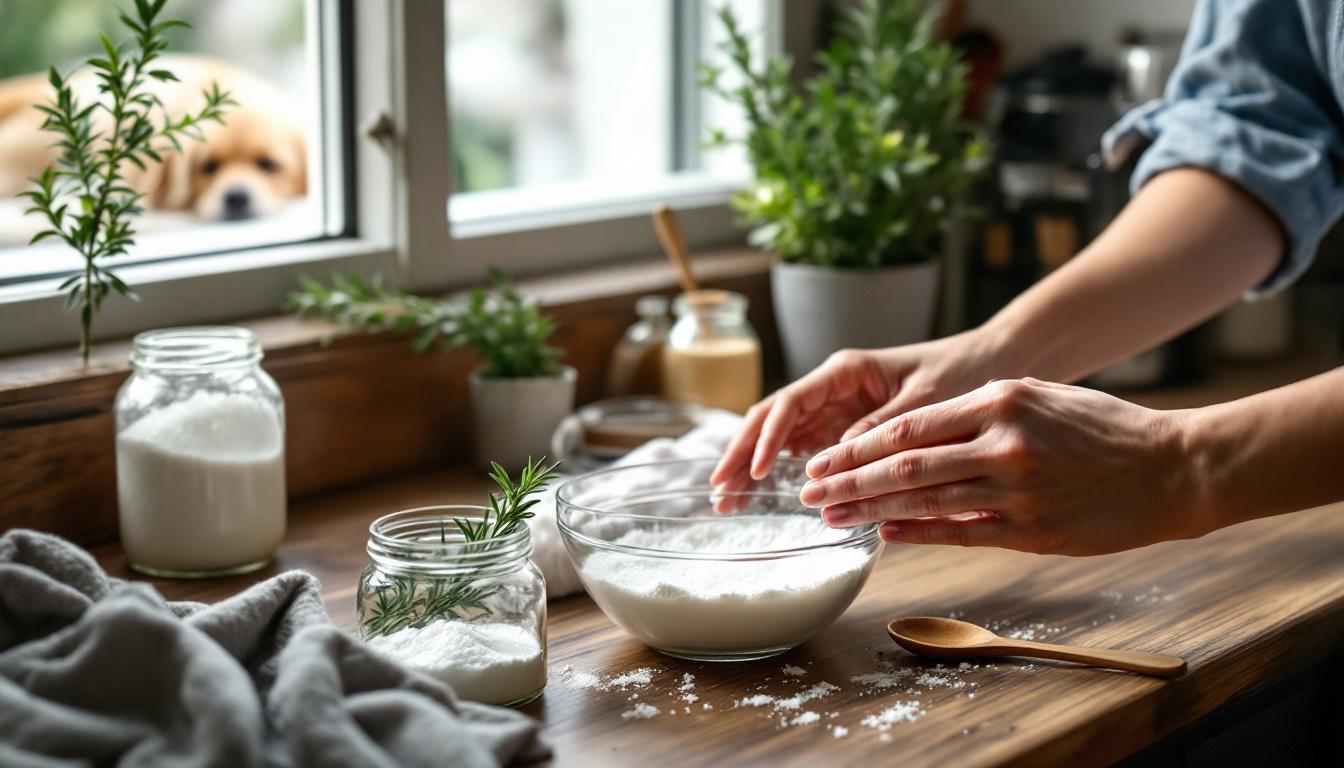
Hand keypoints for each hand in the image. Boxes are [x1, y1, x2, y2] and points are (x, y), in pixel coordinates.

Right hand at [711, 329, 1009, 489]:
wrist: (990, 362)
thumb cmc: (961, 372)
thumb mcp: (926, 401)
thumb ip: (883, 428)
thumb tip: (839, 460)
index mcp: (845, 371)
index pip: (791, 402)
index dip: (767, 437)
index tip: (756, 470)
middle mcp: (832, 388)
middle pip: (771, 419)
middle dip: (741, 453)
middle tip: (719, 492)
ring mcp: (834, 408)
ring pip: (779, 436)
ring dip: (751, 466)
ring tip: (728, 500)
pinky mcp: (844, 429)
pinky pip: (804, 450)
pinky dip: (779, 472)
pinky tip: (758, 495)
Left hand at [798, 378, 1205, 555]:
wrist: (1174, 468)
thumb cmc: (1104, 428)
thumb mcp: (1042, 397)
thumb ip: (982, 412)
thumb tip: (919, 434)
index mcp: (1001, 401)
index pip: (909, 425)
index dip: (859, 446)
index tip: (824, 457)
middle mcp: (1002, 443)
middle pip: (905, 464)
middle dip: (849, 480)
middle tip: (809, 492)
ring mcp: (1017, 490)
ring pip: (925, 500)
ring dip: (871, 510)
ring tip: (832, 516)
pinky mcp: (1033, 531)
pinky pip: (961, 532)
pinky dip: (917, 532)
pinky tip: (884, 533)